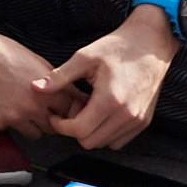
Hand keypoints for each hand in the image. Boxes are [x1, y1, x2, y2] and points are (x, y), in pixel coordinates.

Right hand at [0, 18, 64, 133]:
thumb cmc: (2, 52)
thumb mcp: (37, 62)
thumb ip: (55, 83)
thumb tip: (68, 94)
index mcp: (47, 92)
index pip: (70, 112)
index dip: (67, 110)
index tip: (63, 109)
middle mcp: (32, 109)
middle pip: (54, 128)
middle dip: (51, 120)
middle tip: (42, 109)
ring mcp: (13, 118)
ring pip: (34, 134)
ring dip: (31, 124)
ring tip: (20, 107)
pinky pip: (9, 129)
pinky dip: (7, 120)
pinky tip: (0, 104)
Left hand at [41, 6, 177, 149]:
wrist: (151, 42)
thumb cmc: (118, 47)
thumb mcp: (84, 57)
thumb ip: (59, 77)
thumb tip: (35, 87)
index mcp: (110, 100)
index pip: (79, 130)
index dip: (61, 126)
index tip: (56, 115)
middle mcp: (126, 115)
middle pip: (90, 142)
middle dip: (75, 129)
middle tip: (74, 108)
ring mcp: (137, 120)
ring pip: (105, 143)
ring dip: (92, 131)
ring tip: (89, 107)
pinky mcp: (144, 121)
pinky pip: (119, 140)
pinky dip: (107, 132)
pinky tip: (103, 112)